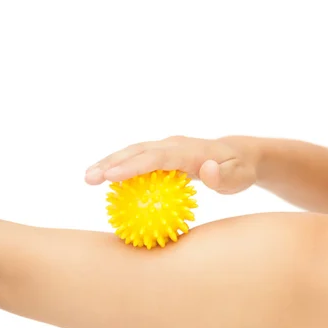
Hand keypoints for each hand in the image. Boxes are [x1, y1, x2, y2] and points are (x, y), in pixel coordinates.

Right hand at [84, 136, 257, 193]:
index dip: (133, 166)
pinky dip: (121, 167)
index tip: (111, 178)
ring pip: (135, 152)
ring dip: (111, 162)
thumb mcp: (239, 177)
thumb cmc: (239, 169)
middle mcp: (175, 144)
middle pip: (139, 151)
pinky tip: (105, 182)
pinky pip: (139, 159)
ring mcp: (168, 147)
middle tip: (89, 179)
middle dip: (112, 162)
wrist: (239, 154)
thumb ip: (224, 177)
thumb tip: (207, 170)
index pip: (157, 157)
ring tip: (88, 179)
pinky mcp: (164, 154)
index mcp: (189, 150)